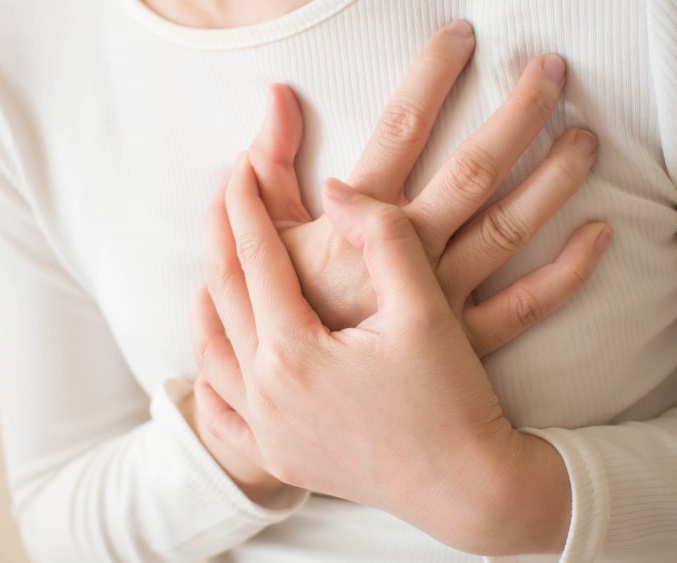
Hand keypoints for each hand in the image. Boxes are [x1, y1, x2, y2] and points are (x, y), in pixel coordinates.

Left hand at [199, 153, 571, 554]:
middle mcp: (266, 393)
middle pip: (224, 294)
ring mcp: (267, 430)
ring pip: (213, 349)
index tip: (240, 162)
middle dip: (221, 233)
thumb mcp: (424, 309)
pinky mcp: (278, 455)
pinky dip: (212, 365)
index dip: (246, 203)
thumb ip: (383, 236)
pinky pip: (222, 406)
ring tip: (216, 257)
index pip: (256, 257)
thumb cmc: (450, 398)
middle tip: (225, 189)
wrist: (466, 487)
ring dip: (210, 294)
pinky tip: (218, 344)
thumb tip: (334, 190)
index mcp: (294, 352)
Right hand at [247, 22, 607, 356]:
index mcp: (359, 219)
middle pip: (474, 169)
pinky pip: (524, 306)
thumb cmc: (285, 317)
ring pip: (509, 229)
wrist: (305, 409)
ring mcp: (443, 298)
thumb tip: (277, 96)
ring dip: (552, 181)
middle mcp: (410, 253)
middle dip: (517, 114)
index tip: (463, 35)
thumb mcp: (266, 241)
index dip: (433, 74)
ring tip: (587, 137)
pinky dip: (566, 274)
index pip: (402, 125)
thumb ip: (269, 170)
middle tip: (552, 70)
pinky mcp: (465, 341)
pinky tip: (600, 236)